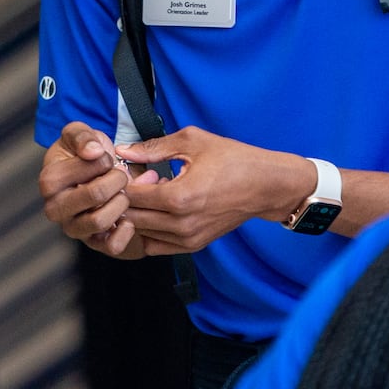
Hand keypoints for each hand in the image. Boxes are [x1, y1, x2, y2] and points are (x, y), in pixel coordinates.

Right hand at [39, 122, 158, 258]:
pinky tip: (127, 216)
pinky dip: (125, 231)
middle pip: (96, 195)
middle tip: (120, 175)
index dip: (106, 160)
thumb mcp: (79, 133)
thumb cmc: (84, 153)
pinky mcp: (92, 243)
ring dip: (121, 203)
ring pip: (101, 221)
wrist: (94, 174)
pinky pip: (111, 246)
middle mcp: (55, 209)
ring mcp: (73, 228)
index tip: (106, 158)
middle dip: (118, 180)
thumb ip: (82, 136)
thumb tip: (92, 152)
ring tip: (122, 194)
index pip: (90, 168)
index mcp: (49, 181)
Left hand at [114, 126, 312, 254]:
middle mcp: (181, 224)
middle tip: (141, 181)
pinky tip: (160, 211)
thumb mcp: (192, 141)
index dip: (125, 181)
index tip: (134, 169)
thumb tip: (122, 151)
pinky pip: (155, 246)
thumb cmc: (233, 159)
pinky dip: (149, 230)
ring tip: (153, 194)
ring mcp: (187, 239)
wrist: (265, 186)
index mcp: (179, 197)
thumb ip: (153, 148)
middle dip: (127, 199)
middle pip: (130, 218)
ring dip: (138, 214)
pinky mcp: (194, 246)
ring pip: (140, 233)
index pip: (130, 196)